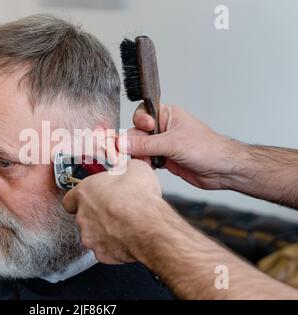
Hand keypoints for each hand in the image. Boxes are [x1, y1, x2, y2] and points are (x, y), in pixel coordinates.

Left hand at [62, 159, 164, 263]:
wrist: (150, 226)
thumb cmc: (139, 198)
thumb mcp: (134, 168)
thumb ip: (123, 169)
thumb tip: (127, 168)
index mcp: (85, 193)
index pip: (69, 199)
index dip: (80, 199)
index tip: (90, 198)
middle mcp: (83, 216)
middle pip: (84, 216)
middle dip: (97, 214)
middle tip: (115, 209)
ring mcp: (91, 237)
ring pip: (93, 234)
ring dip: (105, 230)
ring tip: (123, 224)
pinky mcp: (102, 254)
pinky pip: (105, 249)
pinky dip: (114, 245)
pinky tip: (127, 237)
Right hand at [119, 104, 243, 189]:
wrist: (222, 170)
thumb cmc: (206, 149)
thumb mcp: (172, 144)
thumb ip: (145, 144)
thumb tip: (122, 143)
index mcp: (166, 115)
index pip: (142, 114)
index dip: (139, 123)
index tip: (143, 131)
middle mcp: (162, 128)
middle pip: (136, 133)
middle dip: (134, 144)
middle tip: (133, 153)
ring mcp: (162, 144)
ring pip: (139, 148)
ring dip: (139, 156)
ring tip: (146, 162)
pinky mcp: (163, 159)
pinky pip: (146, 160)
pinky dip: (145, 165)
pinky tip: (150, 168)